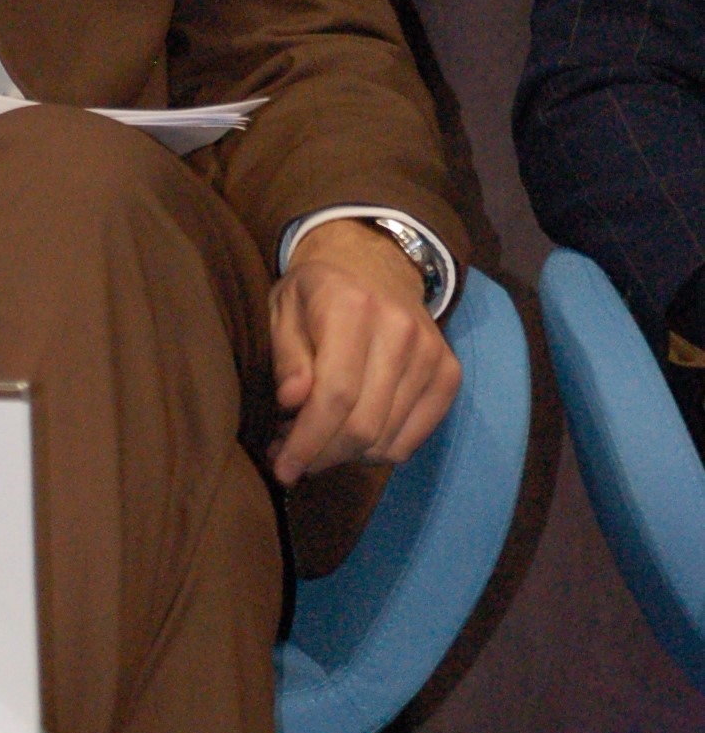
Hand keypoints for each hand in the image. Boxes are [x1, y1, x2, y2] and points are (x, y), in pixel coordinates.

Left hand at [267, 219, 459, 487]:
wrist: (375, 262)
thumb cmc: (317, 291)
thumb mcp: (284, 308)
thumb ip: (286, 356)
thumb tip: (293, 402)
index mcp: (352, 307)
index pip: (335, 395)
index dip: (308, 441)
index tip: (283, 469)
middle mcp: (400, 330)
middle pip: (363, 424)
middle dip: (322, 455)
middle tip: (292, 457)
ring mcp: (431, 353)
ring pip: (387, 439)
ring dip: (346, 456)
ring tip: (316, 443)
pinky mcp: (449, 373)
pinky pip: (412, 440)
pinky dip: (377, 450)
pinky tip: (351, 437)